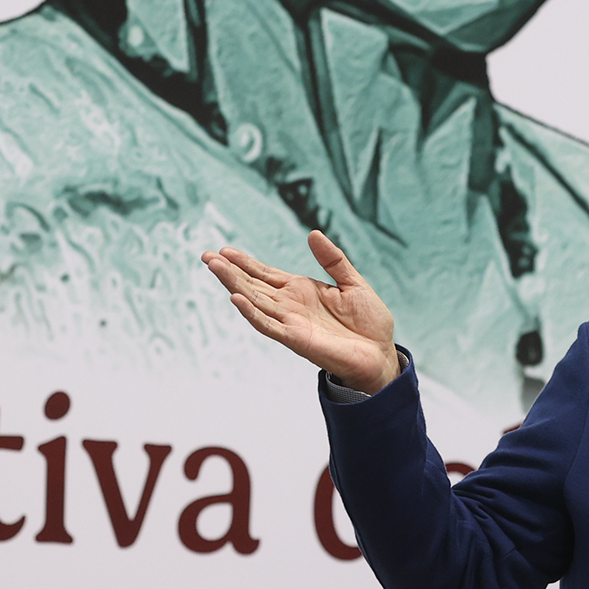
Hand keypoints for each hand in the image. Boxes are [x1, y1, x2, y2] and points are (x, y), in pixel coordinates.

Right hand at [202, 231, 401, 394]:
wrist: (382, 354)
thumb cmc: (369, 323)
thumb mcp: (352, 282)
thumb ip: (333, 259)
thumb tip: (313, 234)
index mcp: (300, 290)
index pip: (265, 273)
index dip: (244, 262)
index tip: (223, 250)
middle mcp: (290, 305)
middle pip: (253, 284)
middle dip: (230, 270)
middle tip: (206, 256)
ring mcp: (290, 322)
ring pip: (255, 301)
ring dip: (234, 285)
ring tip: (215, 268)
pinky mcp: (296, 339)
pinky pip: (269, 325)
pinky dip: (252, 313)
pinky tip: (237, 298)